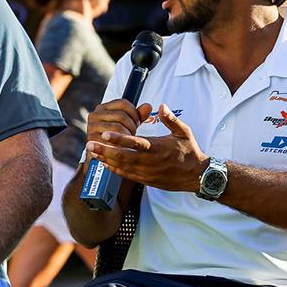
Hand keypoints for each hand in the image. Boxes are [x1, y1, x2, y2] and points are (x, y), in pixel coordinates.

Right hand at [87, 99, 152, 144]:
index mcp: (103, 107)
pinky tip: (123, 146)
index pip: (123, 103)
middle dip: (132, 126)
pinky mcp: (92, 139)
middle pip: (121, 116)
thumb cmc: (116, 136)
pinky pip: (111, 139)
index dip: (134, 113)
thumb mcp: (127, 123)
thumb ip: (138, 115)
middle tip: (133, 134)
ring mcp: (92, 127)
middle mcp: (95, 115)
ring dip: (127, 136)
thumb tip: (148, 106)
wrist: (102, 152)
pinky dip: (120, 144)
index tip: (137, 122)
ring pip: (117, 127)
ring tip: (128, 140)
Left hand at [87, 103, 208, 191]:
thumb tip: (161, 105)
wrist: (197, 176)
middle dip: (104, 150)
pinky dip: (114, 170)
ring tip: (92, 152)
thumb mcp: (184, 132)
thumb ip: (171, 119)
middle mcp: (150, 162)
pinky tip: (104, 164)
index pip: (135, 143)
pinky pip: (127, 176)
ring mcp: (147, 173)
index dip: (119, 139)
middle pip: (123, 157)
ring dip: (106, 160)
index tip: (105, 134)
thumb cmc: (190, 151)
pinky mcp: (146, 180)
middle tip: (89, 143)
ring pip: (122, 167)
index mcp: (158, 148)